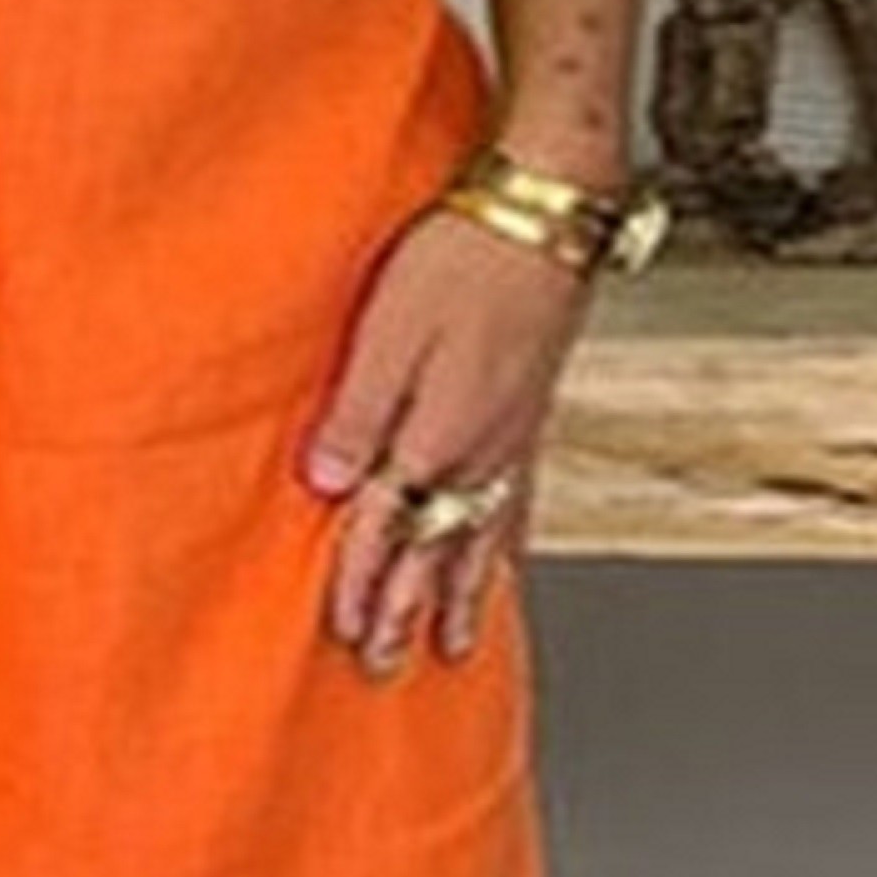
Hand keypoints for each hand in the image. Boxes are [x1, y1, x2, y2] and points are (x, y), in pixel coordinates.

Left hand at [295, 205, 590, 674]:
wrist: (548, 209)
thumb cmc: (464, 256)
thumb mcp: (387, 333)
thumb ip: (356, 415)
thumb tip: (328, 486)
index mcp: (436, 437)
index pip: (388, 532)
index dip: (362, 585)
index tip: (344, 631)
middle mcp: (480, 452)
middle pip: (436, 552)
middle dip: (407, 612)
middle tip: (387, 667)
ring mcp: (512, 438)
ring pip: (483, 540)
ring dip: (462, 596)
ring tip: (452, 643)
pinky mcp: (532, 413)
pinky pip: (519, 505)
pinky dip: (507, 547)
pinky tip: (505, 557)